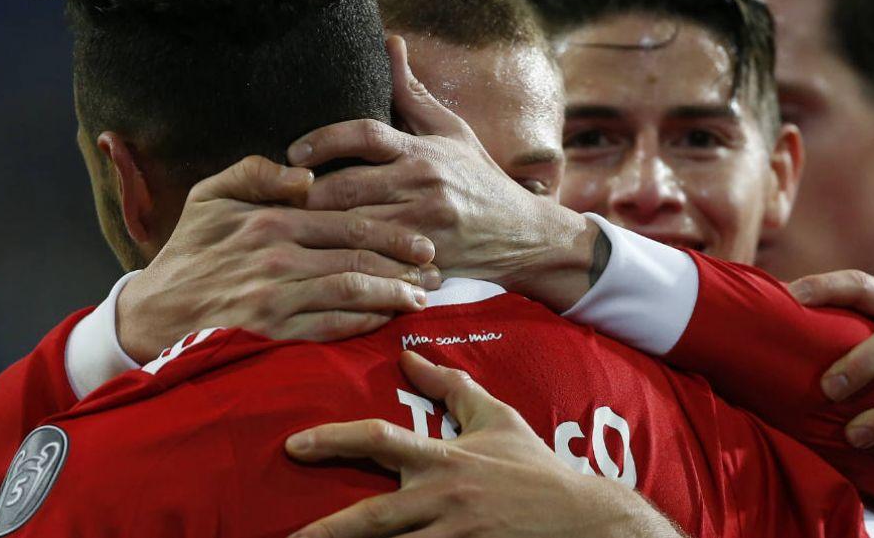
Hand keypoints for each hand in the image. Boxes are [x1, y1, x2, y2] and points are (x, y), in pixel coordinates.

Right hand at [116, 155, 440, 362]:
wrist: (156, 312)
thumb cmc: (189, 250)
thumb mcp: (210, 195)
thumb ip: (256, 173)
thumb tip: (306, 175)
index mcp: (270, 219)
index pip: (348, 222)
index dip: (392, 233)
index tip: (422, 241)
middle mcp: (277, 257)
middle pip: (359, 258)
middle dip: (405, 266)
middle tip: (435, 270)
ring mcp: (276, 298)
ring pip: (352, 293)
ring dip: (393, 295)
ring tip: (421, 297)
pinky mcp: (273, 334)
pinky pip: (332, 327)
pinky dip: (364, 323)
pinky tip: (386, 321)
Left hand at [284, 351, 682, 537]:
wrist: (579, 518)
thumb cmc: (531, 466)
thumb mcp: (495, 418)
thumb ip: (449, 385)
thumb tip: (408, 354)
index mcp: (442, 458)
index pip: (380, 439)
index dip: (334, 440)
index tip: (293, 446)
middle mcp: (441, 499)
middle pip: (371, 518)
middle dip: (326, 533)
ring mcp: (452, 537)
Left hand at [288, 36, 601, 309]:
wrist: (523, 235)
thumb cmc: (479, 179)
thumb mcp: (451, 131)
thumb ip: (412, 92)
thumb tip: (390, 40)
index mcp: (424, 151)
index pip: (365, 134)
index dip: (323, 140)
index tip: (293, 153)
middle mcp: (423, 185)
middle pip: (347, 186)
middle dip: (306, 193)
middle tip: (273, 197)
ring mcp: (424, 225)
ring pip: (353, 227)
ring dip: (316, 228)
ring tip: (284, 227)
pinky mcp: (425, 260)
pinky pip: (374, 260)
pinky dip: (344, 259)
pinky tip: (319, 260)